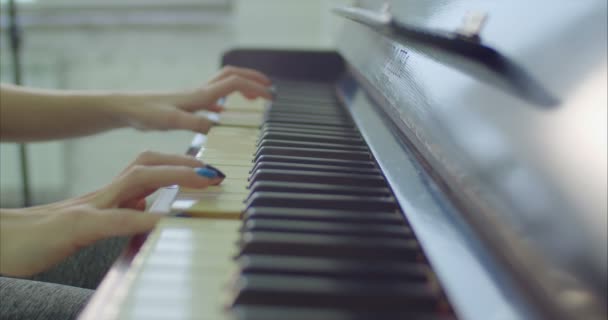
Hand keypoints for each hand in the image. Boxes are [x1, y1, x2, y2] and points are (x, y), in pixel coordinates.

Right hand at [0, 151, 223, 276]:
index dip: (181, 166)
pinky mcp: (73, 229)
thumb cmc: (47, 236)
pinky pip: (111, 221)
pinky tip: (162, 220)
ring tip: (204, 179)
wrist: (4, 243)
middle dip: (186, 164)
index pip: (149, 170)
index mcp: (108, 197)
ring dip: (173, 176)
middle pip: (148, 165)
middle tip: (219, 172)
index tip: (212, 171)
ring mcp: (88, 209)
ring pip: (135, 181)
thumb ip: (122, 213)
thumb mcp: (95, 224)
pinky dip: (138, 218)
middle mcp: (103, 196)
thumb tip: (151, 210)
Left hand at [118, 66, 272, 132]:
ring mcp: (193, 98)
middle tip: (268, 91)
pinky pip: (213, 99)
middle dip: (253, 80)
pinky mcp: (186, 105)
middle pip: (232, 76)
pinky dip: (226, 103)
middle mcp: (199, 93)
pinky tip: (226, 115)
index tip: (270, 97)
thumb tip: (219, 127)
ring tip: (254, 98)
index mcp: (199, 95)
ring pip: (223, 85)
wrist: (125, 109)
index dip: (254, 87)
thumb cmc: (145, 113)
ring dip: (241, 88)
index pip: (235, 82)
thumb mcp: (171, 120)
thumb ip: (196, 123)